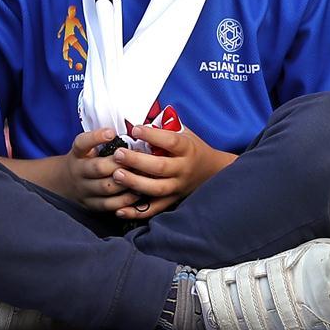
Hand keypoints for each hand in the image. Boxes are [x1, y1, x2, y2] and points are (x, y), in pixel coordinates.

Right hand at [64, 128, 143, 212]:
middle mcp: (79, 172)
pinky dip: (126, 199)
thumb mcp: (87, 147)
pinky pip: (110, 204)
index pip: (82, 143)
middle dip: (120, 163)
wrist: (66, 183)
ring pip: (107, 187)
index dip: (96, 137)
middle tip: (138, 157)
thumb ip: (103, 141)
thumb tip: (131, 132)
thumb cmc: (86, 160)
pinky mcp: (92, 205)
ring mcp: (84, 190)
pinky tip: (138, 192)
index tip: (111, 132)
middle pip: (99, 168)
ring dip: (127, 181)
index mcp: (78, 153)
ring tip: (143, 174)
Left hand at [110, 125, 236, 220]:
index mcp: (188, 149)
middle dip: (137, 160)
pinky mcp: (172, 201)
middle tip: (118, 154)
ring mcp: (178, 187)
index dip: (152, 136)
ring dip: (134, 183)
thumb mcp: (185, 133)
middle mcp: (184, 169)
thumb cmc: (193, 148)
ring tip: (116, 174)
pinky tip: (119, 209)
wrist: (213, 171)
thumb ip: (166, 127)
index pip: (171, 142)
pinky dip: (136, 211)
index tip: (135, 129)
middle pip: (160, 167)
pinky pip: (153, 209)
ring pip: (156, 189)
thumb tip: (140, 117)